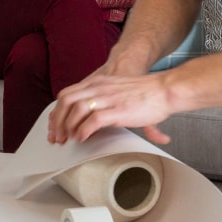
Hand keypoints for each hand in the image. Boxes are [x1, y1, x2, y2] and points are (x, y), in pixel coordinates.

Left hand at [48, 72, 172, 145]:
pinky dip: (83, 130)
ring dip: (68, 126)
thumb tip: (100, 118)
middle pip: (65, 100)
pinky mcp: (118, 110)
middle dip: (58, 121)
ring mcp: (108, 98)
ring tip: (70, 138)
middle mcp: (99, 88)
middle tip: (58, 137)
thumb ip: (107, 101)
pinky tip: (83, 137)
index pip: (66, 94)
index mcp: (98, 83)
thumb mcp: (118, 90)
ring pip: (76, 108)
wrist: (165, 89)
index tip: (56, 127)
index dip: (57, 112)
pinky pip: (93, 119)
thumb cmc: (146, 92)